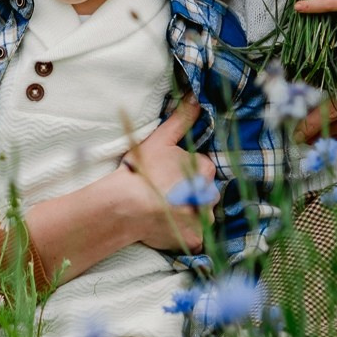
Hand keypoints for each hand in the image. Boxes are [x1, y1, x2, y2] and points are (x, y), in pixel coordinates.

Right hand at [118, 98, 208, 252]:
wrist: (126, 206)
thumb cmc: (142, 170)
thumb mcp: (160, 140)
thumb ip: (181, 119)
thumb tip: (195, 97)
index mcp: (204, 170)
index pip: (201, 169)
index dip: (184, 172)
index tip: (166, 175)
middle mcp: (210, 195)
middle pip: (203, 193)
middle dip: (189, 194)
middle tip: (164, 194)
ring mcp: (203, 220)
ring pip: (200, 215)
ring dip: (187, 214)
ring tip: (164, 212)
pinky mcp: (195, 239)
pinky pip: (194, 237)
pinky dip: (183, 234)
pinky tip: (167, 228)